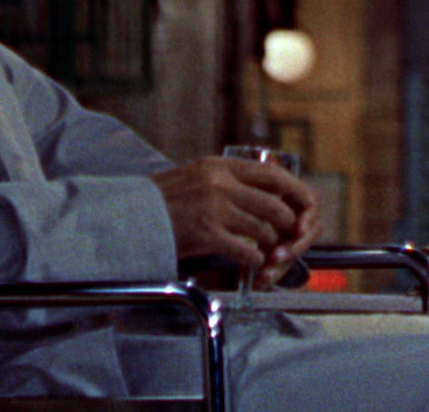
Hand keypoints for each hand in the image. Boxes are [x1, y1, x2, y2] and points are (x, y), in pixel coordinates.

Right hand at [152, 157, 318, 277]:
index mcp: (219, 165)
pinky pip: (247, 250)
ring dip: (271, 244)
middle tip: (286, 236)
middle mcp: (220, 183)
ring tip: (268, 251)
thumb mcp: (195, 176)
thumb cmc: (161, 201)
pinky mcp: (207, 234)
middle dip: (287, 224)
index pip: (272, 173)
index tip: (300, 203)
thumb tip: (261, 191)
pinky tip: (251, 263)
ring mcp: (214, 208)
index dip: (293, 190)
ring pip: (264, 229)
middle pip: (275, 204)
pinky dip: (255, 259)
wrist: (128, 217)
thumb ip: (226, 180)